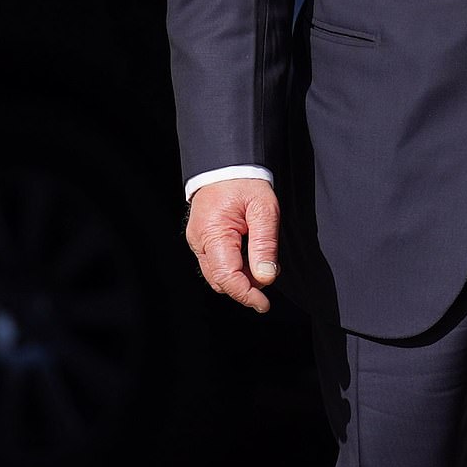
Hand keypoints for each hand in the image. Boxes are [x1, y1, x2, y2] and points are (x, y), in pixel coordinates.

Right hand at [186, 178, 280, 312]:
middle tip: (269, 276)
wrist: (227, 162)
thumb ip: (265, 244)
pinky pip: (215, 262)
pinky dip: (233, 266)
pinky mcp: (201, 238)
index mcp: (212, 233)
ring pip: (217, 274)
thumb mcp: (264, 209)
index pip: (227, 277)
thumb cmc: (245, 182)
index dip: (246, 295)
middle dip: (245, 286)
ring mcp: (197, 240)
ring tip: (261, 262)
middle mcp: (199, 241)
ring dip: (240, 277)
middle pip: (220, 280)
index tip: (264, 304)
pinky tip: (250, 255)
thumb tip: (266, 277)